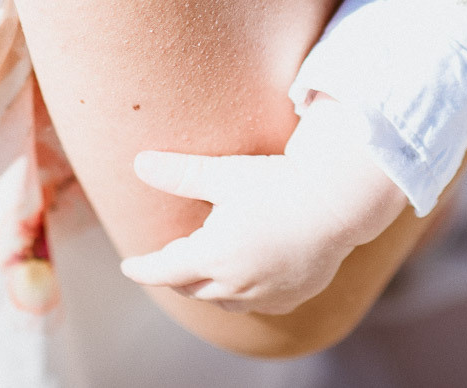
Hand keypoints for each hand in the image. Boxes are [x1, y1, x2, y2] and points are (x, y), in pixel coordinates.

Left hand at [119, 97, 408, 314]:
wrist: (338, 202)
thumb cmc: (280, 183)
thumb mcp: (225, 175)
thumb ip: (181, 173)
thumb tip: (139, 162)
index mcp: (213, 255)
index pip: (163, 270)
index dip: (142, 268)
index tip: (129, 265)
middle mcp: (235, 283)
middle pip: (190, 286)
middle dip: (176, 271)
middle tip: (172, 252)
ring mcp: (264, 295)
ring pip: (221, 299)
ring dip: (207, 284)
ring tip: (207, 263)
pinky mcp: (288, 297)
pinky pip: (253, 303)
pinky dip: (240, 292)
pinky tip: (244, 274)